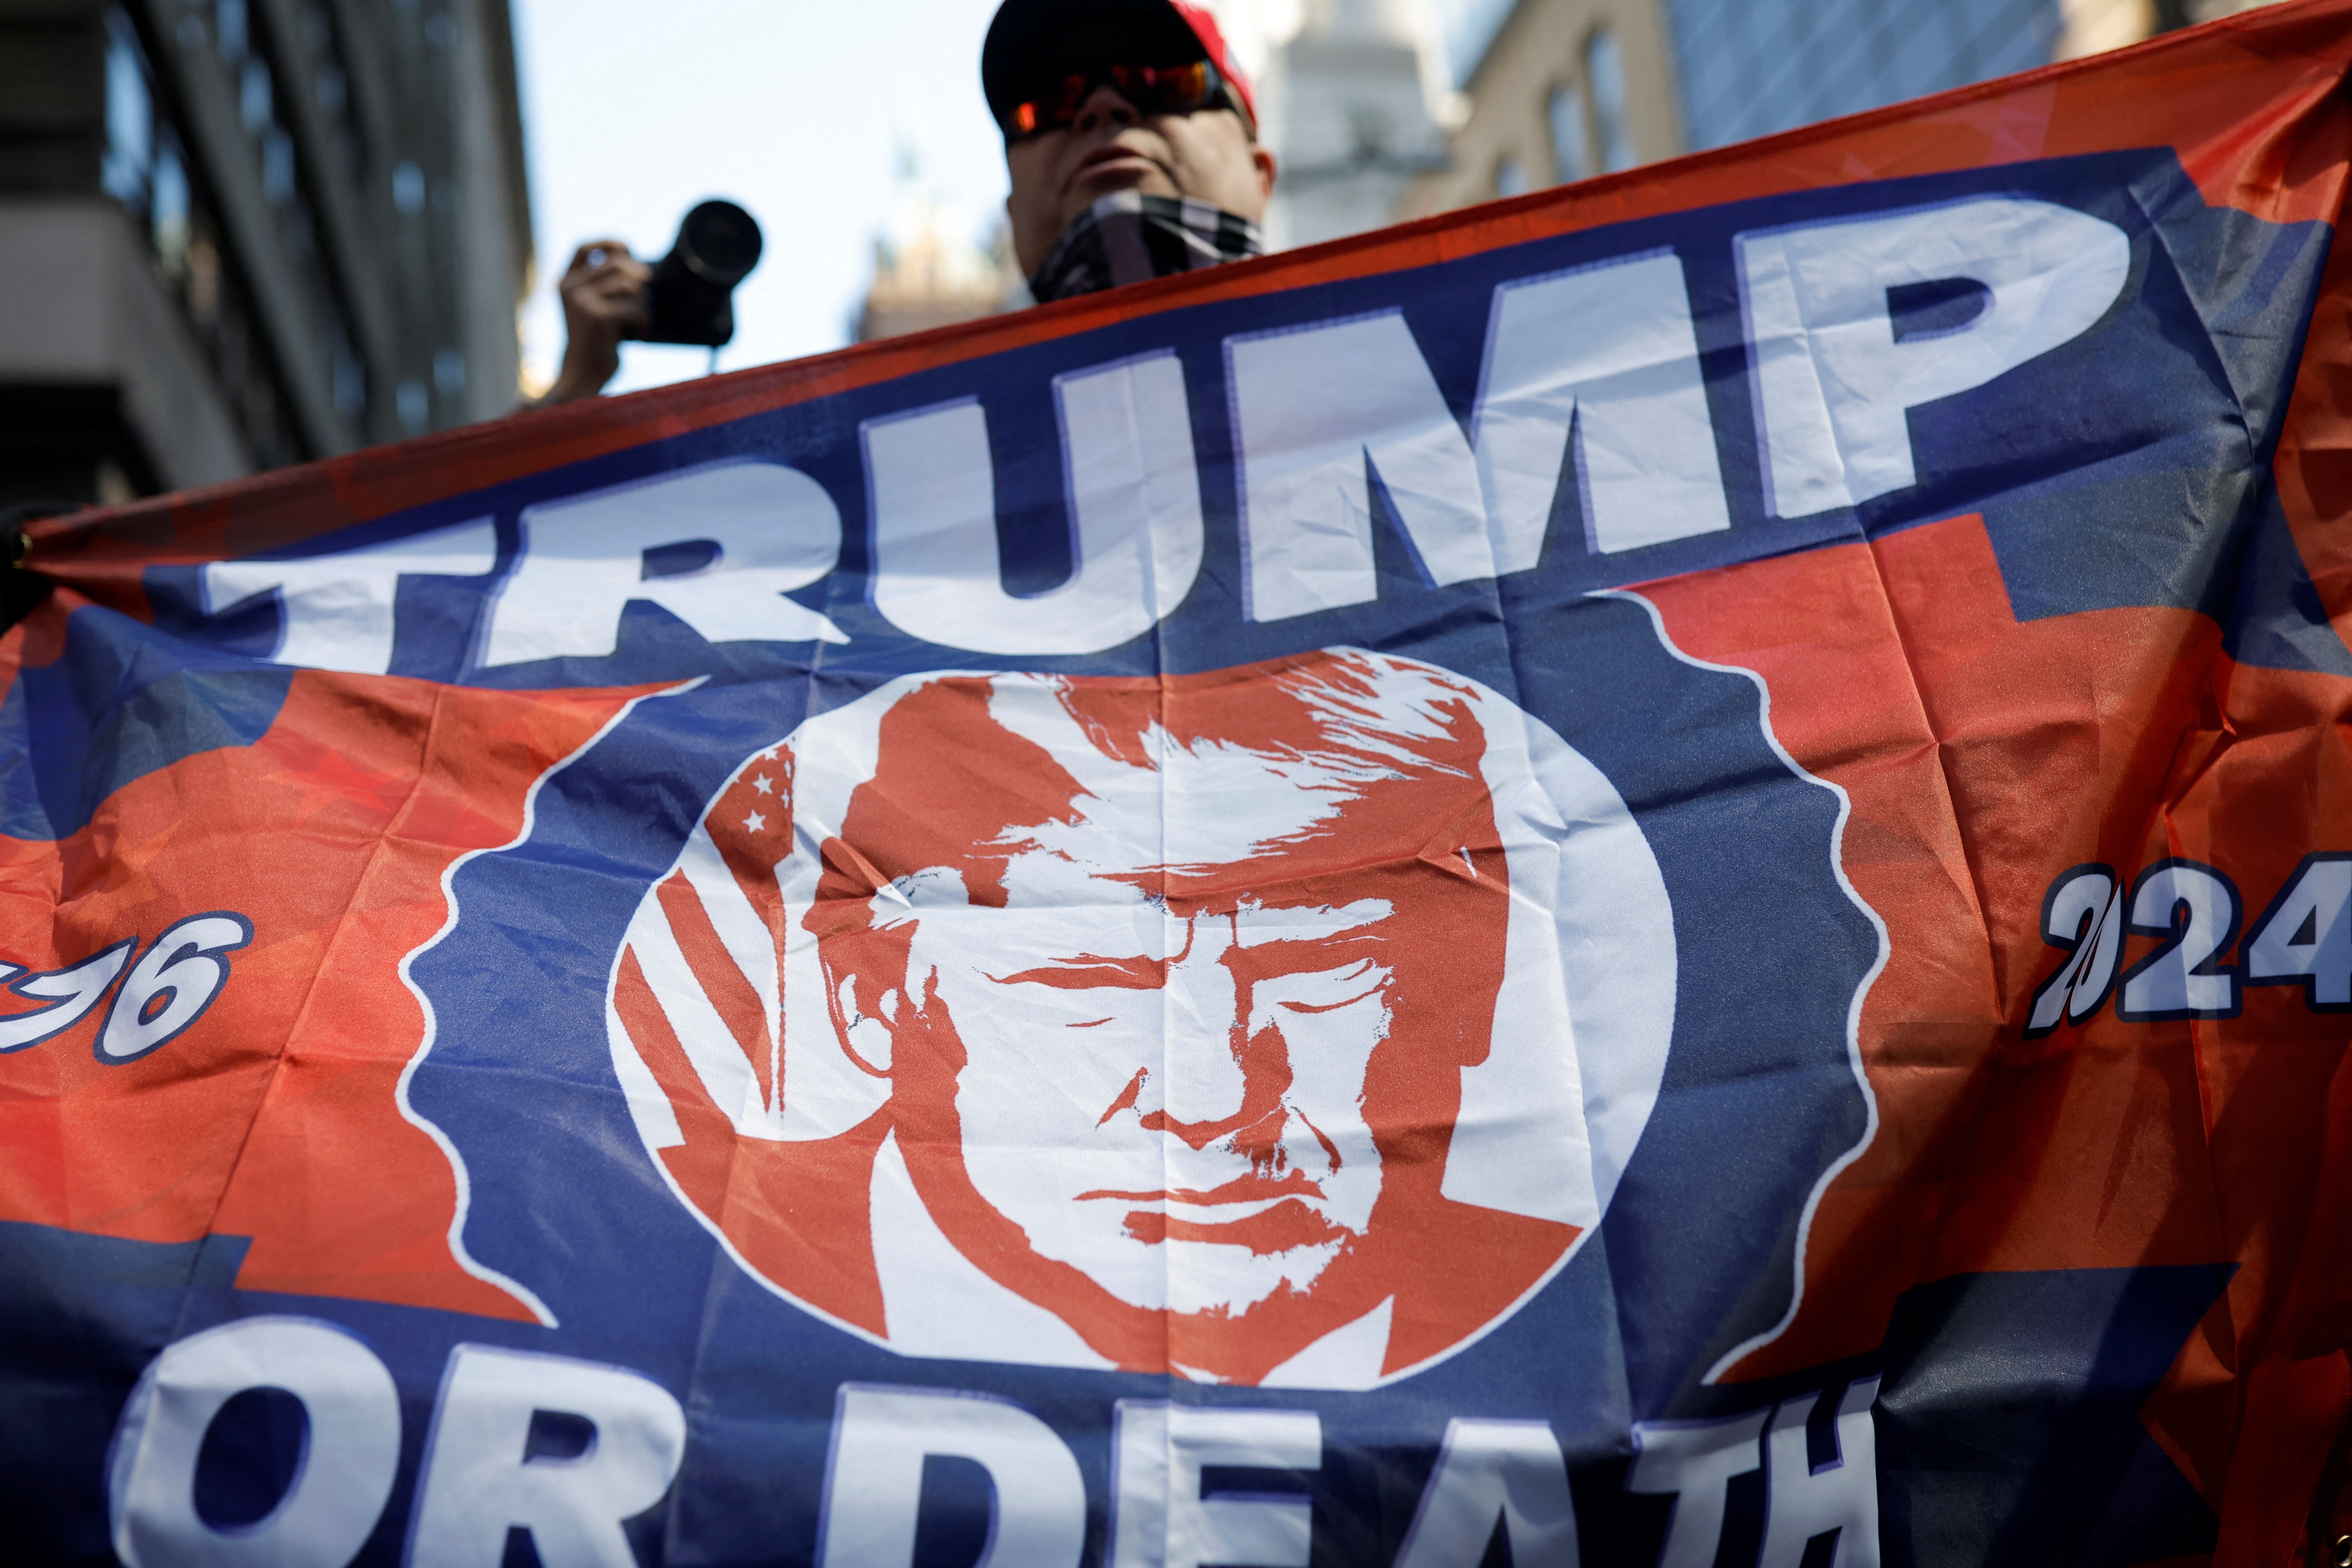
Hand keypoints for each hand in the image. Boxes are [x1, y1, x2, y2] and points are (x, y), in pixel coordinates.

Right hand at [543, 239, 651, 405]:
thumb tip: (642, 268)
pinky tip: (638, 336)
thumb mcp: (597, 308)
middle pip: (618, 266)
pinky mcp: (598, 318)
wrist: (583, 375)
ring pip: (631, 287)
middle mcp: (570, 288)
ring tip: (638, 323)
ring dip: (643, 306)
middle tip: (642, 305)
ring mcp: (582, 301)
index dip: (607, 243)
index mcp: (565, 283)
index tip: (628, 248)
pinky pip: (635, 308)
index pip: (584, 248)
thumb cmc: (597, 341)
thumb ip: (608, 286)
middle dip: (639, 283)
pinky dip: (644, 323)